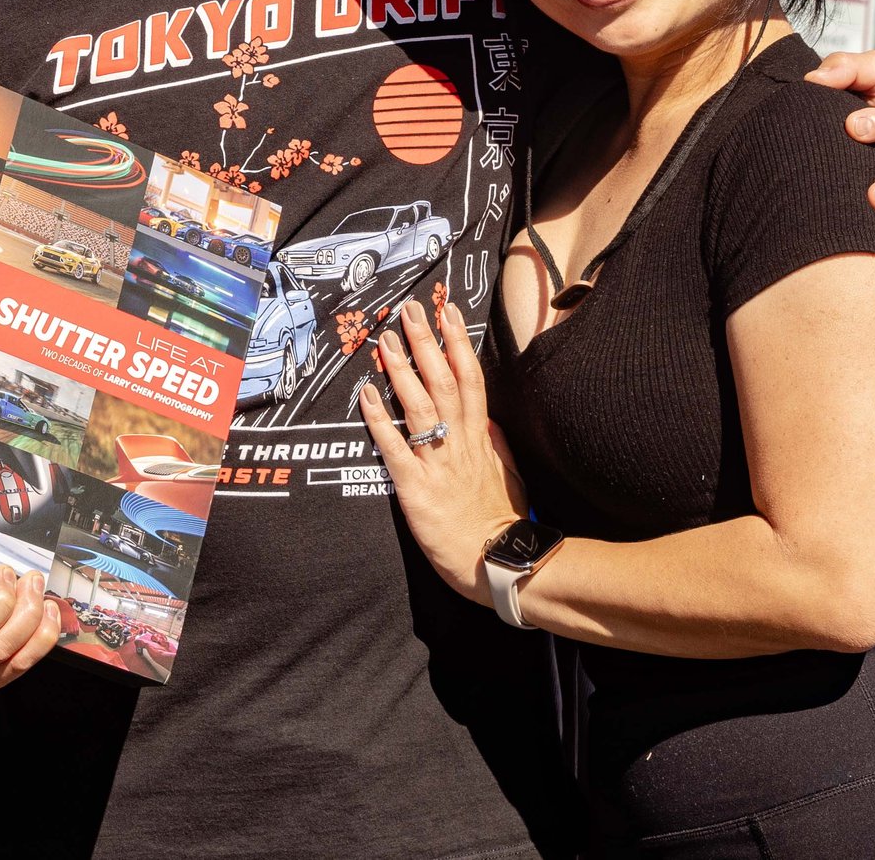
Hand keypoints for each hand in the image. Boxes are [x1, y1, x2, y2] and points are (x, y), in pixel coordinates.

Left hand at [356, 297, 526, 605]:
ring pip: (419, 406)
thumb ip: (496, 444)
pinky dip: (379, 419)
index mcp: (481, 438)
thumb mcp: (509, 476)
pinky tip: (365, 394)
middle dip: (427, 343)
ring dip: (402, 370)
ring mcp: (437, 463)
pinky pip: (395, 447)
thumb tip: (488, 417)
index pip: (471, 379)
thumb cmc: (501, 523)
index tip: (449, 313)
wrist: (498, 563)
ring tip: (387, 340)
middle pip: (444, 382)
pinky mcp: (415, 488)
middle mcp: (460, 443)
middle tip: (411, 311)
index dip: (459, 344)